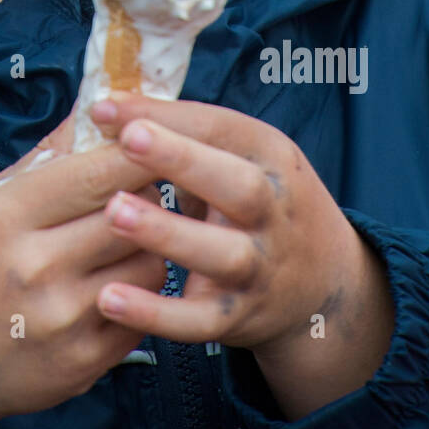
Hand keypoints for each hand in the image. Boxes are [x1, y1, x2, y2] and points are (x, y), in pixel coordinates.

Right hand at [0, 109, 166, 428]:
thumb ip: (46, 156)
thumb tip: (98, 105)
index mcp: (6, 216)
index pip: (97, 174)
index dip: (138, 153)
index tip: (156, 139)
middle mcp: (34, 268)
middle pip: (132, 216)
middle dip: (146, 196)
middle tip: (140, 189)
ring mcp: (61, 320)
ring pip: (149, 265)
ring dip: (149, 246)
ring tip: (124, 238)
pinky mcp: (83, 362)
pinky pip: (143, 312)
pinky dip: (140, 292)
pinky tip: (114, 281)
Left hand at [89, 94, 394, 417]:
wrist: (323, 283)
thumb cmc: (256, 203)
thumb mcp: (240, 157)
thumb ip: (183, 135)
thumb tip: (105, 109)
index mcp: (270, 158)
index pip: (221, 128)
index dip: (164, 116)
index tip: (106, 108)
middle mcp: (274, 211)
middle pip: (239, 185)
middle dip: (183, 159)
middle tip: (128, 141)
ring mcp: (260, 268)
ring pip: (221, 254)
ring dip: (167, 233)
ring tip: (115, 213)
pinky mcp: (238, 317)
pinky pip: (198, 320)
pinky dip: (155, 312)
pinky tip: (108, 298)